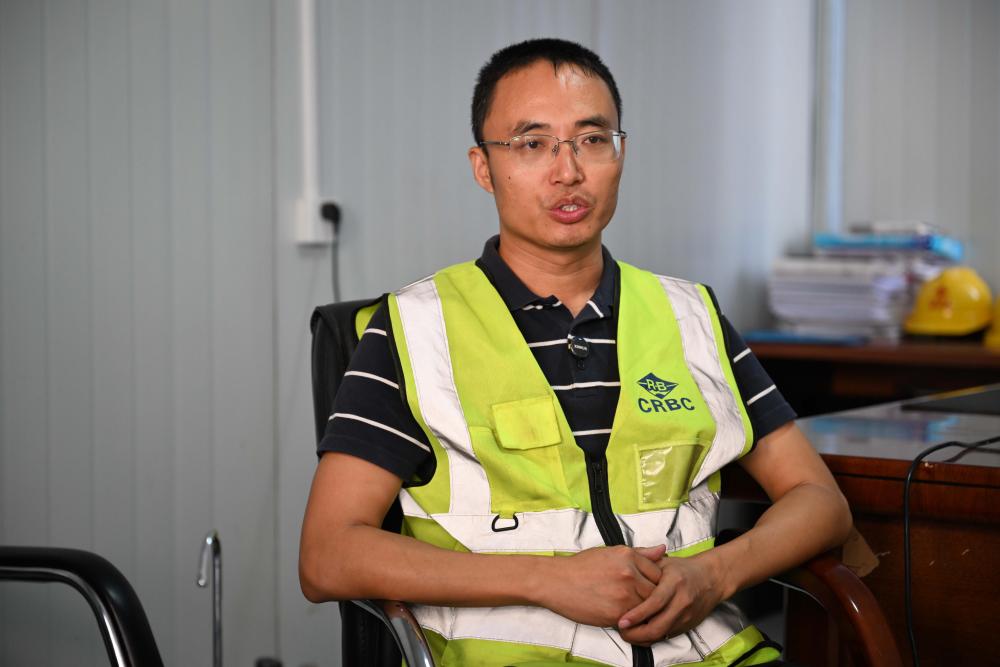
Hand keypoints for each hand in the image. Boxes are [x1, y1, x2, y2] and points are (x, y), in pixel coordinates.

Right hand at [535, 545, 665, 627]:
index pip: (658, 573)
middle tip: (640, 600)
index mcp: (629, 556)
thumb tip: (663, 550)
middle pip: (656, 591)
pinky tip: (621, 615)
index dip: (654, 583)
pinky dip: (632, 620)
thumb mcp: (611, 553)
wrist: (556, 582)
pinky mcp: (617, 613)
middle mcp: (629, 573)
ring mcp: (624, 594)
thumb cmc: (581, 567)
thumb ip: (640, 553)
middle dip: (651, 598)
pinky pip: (635, 620)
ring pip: (647, 607)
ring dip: (642, 610)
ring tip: (630, 608)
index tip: (646, 588)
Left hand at [616, 552, 722, 645]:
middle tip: (621, 630)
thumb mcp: (663, 562)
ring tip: (627, 634)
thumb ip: (644, 567)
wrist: (711, 579)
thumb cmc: (684, 570)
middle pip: (658, 625)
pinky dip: (652, 637)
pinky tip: (640, 634)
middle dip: (636, 633)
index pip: (654, 603)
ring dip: (642, 638)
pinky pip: (667, 636)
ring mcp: (686, 616)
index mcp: (674, 583)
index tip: (622, 621)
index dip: (637, 615)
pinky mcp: (687, 625)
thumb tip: (624, 576)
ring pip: (662, 634)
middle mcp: (682, 601)